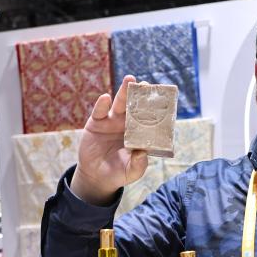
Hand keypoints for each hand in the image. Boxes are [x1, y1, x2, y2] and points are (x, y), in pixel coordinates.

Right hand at [71, 75, 149, 204]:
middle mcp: (126, 124)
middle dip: (140, 94)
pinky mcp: (97, 123)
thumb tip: (142, 153)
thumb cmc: (118, 173)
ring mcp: (111, 121)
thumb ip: (138, 165)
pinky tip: (106, 98)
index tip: (160, 98)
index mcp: (139, 133)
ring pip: (119, 103)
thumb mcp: (131, 172)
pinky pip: (100, 111)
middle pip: (134, 105)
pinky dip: (102, 104)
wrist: (97, 177)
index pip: (148, 117)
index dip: (153, 107)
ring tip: (129, 80)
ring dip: (124, 91)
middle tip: (145, 84)